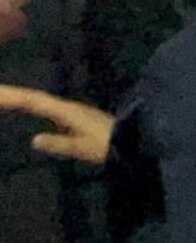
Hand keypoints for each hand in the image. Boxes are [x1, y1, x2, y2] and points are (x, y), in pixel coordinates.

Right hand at [0, 86, 114, 164]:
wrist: (135, 142)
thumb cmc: (110, 146)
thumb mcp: (86, 148)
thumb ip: (62, 144)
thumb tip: (34, 139)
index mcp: (67, 111)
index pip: (32, 100)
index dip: (11, 96)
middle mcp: (67, 107)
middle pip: (32, 97)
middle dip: (10, 94)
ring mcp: (71, 111)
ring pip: (38, 100)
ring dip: (18, 97)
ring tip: (0, 97)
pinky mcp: (74, 118)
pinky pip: (45, 107)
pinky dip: (29, 104)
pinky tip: (25, 107)